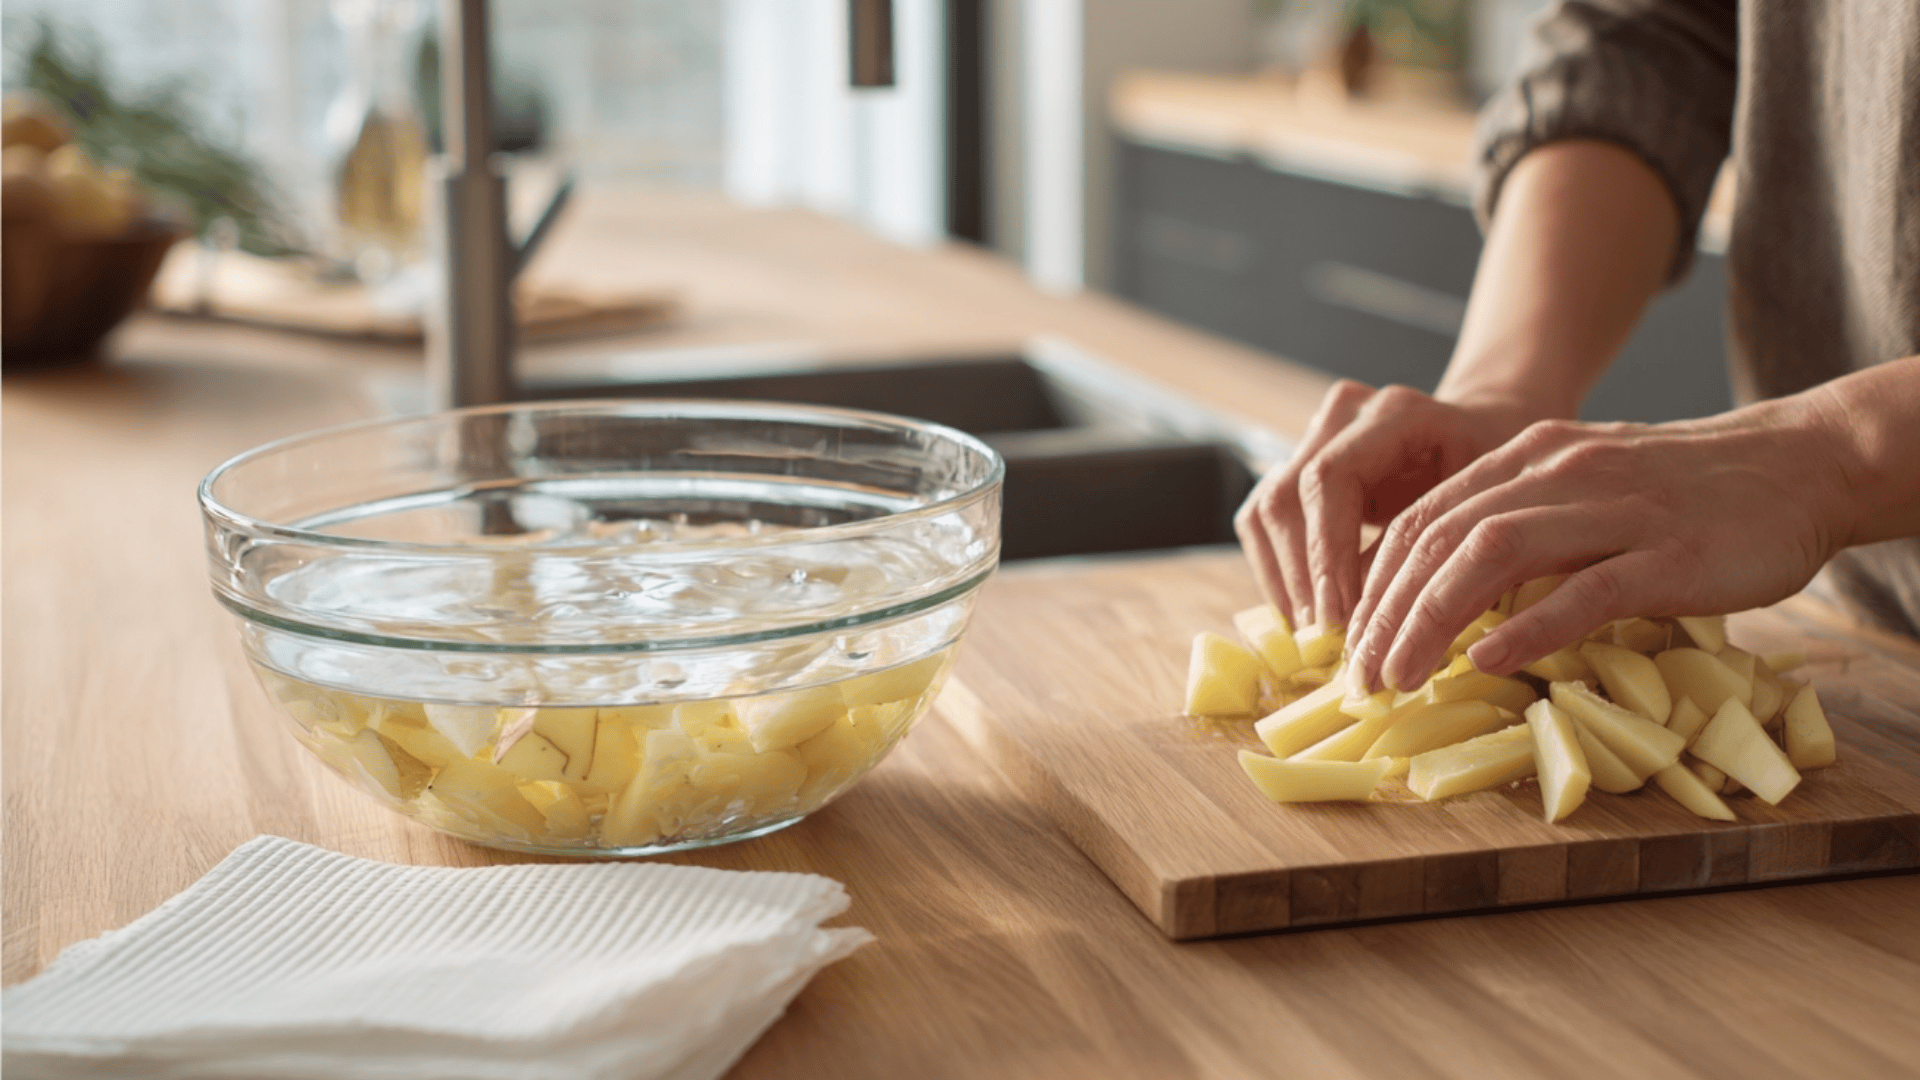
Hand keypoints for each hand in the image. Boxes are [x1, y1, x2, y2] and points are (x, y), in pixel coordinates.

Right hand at [1234, 382, 1532, 630]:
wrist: (1488, 441)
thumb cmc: (1499, 480)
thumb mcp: (1482, 511)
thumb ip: (1427, 551)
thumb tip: (1383, 624)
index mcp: (1394, 414)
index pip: (1330, 479)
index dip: (1326, 554)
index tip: (1337, 619)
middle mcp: (1343, 415)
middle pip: (1286, 497)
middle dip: (1302, 577)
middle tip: (1323, 639)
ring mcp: (1314, 436)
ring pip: (1265, 511)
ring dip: (1283, 579)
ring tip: (1311, 635)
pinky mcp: (1298, 467)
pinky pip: (1264, 522)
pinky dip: (1277, 573)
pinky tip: (1304, 615)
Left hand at [1343, 395, 1856, 696]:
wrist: (1800, 465)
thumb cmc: (1686, 494)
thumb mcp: (1583, 490)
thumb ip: (1519, 525)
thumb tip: (1446, 594)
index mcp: (1527, 459)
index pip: (1422, 520)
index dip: (1373, 583)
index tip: (1349, 643)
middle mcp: (1556, 476)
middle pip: (1439, 540)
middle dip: (1386, 613)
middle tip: (1360, 678)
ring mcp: (1612, 511)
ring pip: (1490, 558)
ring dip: (1431, 622)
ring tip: (1399, 678)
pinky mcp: (1668, 554)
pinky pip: (1584, 590)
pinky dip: (1528, 628)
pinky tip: (1486, 663)